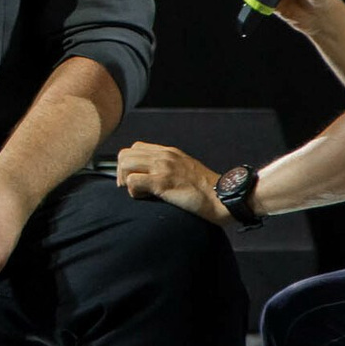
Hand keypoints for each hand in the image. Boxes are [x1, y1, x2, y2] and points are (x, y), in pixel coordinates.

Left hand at [114, 142, 230, 226]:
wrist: (222, 197)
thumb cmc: (206, 190)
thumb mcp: (187, 169)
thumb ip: (170, 168)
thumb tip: (153, 177)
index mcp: (169, 152)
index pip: (136, 148)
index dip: (130, 163)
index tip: (134, 178)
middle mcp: (164, 156)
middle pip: (125, 154)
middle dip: (122, 172)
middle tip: (129, 188)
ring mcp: (163, 167)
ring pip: (125, 164)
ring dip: (126, 180)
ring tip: (138, 192)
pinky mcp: (162, 182)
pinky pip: (133, 181)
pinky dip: (133, 191)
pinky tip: (145, 198)